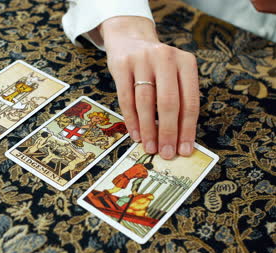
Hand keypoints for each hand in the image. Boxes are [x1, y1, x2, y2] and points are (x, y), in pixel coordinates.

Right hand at [98, 16, 198, 159]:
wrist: (130, 39)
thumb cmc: (156, 65)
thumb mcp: (174, 73)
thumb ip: (179, 98)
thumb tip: (179, 138)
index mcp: (186, 62)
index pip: (190, 101)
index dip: (188, 129)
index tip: (185, 150)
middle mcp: (165, 58)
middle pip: (168, 102)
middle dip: (168, 132)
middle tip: (166, 154)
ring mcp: (142, 60)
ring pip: (146, 102)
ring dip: (148, 129)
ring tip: (150, 148)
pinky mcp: (121, 65)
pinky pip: (126, 98)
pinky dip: (131, 120)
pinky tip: (136, 134)